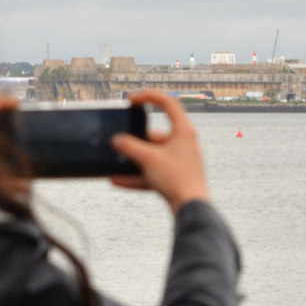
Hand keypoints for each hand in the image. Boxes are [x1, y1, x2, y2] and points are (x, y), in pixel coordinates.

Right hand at [110, 90, 209, 213]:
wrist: (192, 208)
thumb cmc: (176, 179)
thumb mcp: (148, 159)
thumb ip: (129, 147)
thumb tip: (117, 141)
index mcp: (184, 130)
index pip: (167, 103)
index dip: (148, 97)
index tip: (131, 101)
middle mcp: (185, 143)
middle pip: (155, 135)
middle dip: (134, 141)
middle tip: (118, 143)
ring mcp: (181, 160)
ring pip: (152, 155)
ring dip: (133, 160)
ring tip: (114, 164)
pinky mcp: (177, 176)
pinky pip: (154, 172)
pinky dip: (137, 175)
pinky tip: (117, 181)